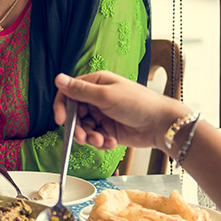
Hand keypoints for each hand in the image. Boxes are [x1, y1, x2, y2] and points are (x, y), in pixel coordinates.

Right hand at [52, 71, 187, 150]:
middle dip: (77, 128)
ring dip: (90, 137)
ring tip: (101, 141)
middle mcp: (97, 98)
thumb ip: (80, 90)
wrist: (161, 124)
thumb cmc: (138, 103)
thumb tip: (58, 78)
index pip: (69, 93)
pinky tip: (111, 142)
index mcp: (96, 83)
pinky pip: (95, 137)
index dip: (62, 107)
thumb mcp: (106, 96)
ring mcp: (103, 115)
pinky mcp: (109, 130)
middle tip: (82, 138)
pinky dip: (101, 142)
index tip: (60, 120)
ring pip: (84, 128)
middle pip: (75, 114)